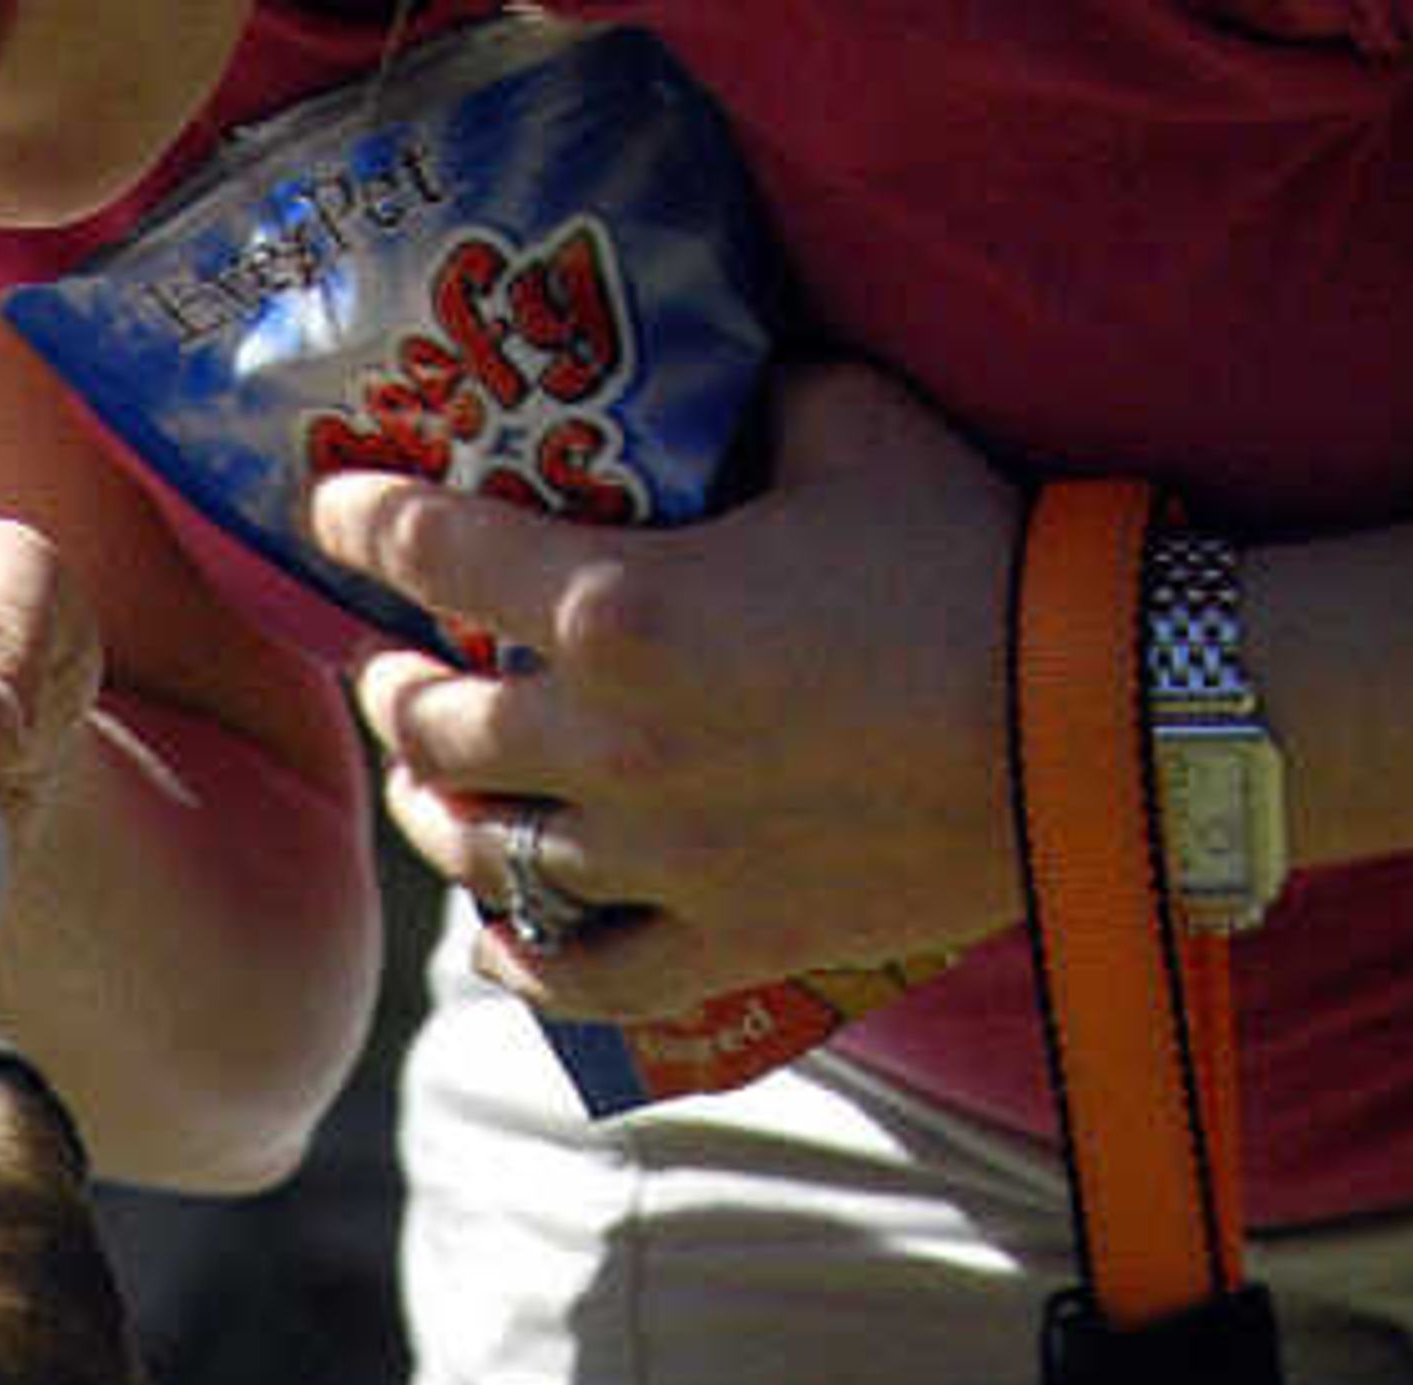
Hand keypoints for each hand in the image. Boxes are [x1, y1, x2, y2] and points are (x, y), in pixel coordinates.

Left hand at [311, 361, 1026, 1012]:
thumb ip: (757, 398)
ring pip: (485, 856)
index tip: (331, 513)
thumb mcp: (852, 426)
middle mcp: (609, 747)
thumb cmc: (973, 560)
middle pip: (435, 730)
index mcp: (621, 606)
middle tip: (390, 673)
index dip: (364, 525)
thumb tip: (722, 379)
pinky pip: (571, 976)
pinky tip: (497, 934)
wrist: (1082, 729)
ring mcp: (654, 863)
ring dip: (440, 818)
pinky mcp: (715, 944)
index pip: (435, 555)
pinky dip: (516, 960)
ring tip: (431, 790)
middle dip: (394, 693)